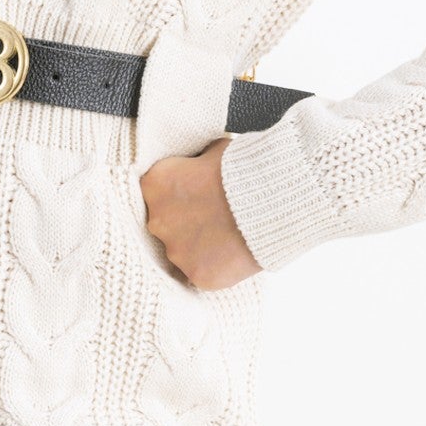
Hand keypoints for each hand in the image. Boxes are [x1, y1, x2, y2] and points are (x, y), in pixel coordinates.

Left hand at [138, 136, 262, 289]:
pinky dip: (215, 265)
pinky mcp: (197, 274)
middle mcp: (157, 220)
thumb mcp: (214, 151)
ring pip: (181, 251)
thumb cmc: (244, 171)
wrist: (270, 200)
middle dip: (186, 221)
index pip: (156, 192)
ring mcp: (176, 251)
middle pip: (165, 224)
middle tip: (213, 216)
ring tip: (226, 236)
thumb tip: (200, 161)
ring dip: (199, 246)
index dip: (178, 193)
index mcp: (155, 184)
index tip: (196, 194)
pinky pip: (201, 272)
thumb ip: (197, 161)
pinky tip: (232, 254)